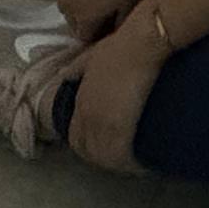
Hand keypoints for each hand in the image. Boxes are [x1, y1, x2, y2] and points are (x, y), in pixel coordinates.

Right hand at [53, 0, 143, 42]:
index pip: (85, 38)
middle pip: (74, 21)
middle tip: (106, 5)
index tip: (109, 25)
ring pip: (66, 1)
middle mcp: (67, 5)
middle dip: (87, 19)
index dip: (98, 34)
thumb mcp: (131, 0)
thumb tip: (115, 33)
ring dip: (78, 0)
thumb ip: (120, 22)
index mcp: (84, 18)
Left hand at [61, 16, 166, 172]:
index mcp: (81, 103)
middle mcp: (88, 118)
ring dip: (117, 163)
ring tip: (134, 162)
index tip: (104, 145)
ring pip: (104, 159)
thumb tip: (65, 75)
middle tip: (121, 155)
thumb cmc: (121, 47)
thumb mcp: (91, 56)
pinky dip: (130, 164)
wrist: (143, 44)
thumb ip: (77, 69)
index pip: (75, 138)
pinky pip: (121, 159)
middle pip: (87, 152)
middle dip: (101, 156)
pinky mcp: (121, 130)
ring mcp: (103, 126)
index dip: (87, 145)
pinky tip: (143, 163)